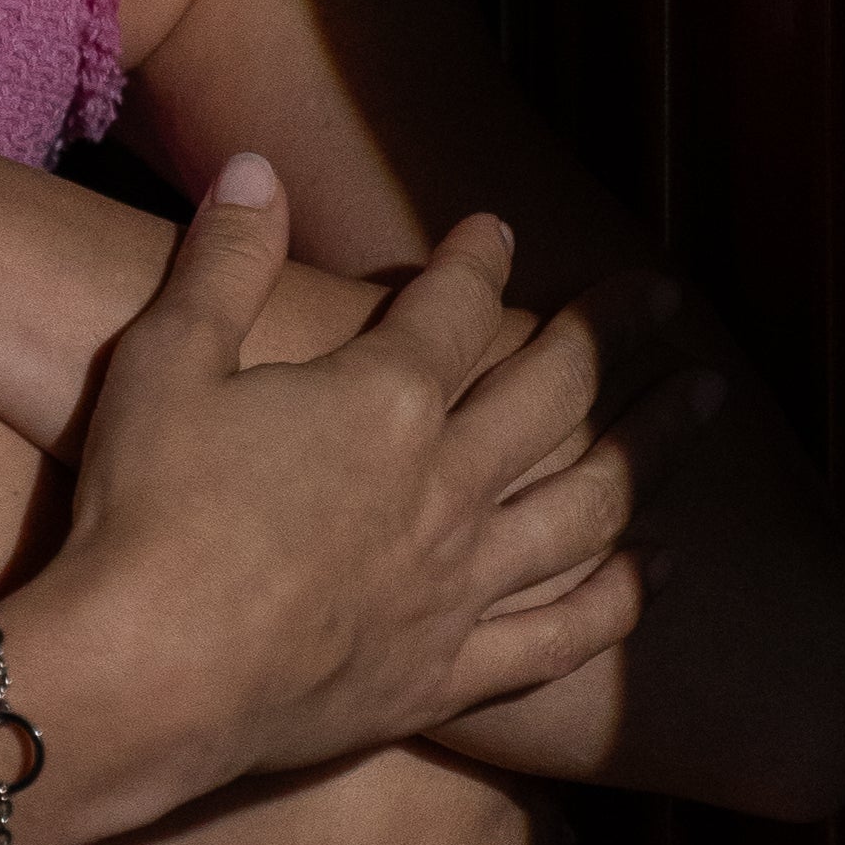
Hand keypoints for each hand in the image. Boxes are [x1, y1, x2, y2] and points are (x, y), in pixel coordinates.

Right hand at [24, 155, 722, 823]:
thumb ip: (223, 261)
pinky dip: (625, 598)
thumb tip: (256, 167)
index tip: (496, 230)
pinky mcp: (449, 671)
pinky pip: (565, 633)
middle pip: (559, 394)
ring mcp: (459, 585)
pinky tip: (666, 569)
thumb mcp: (165, 361)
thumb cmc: (141, 511)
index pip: (456, 307)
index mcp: (384, 401)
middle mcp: (446, 486)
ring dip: (655, 447)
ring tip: (703, 405)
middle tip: (662, 297)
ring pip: (592, 506)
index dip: (479, 259)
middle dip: (613, 333)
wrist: (144, 678)